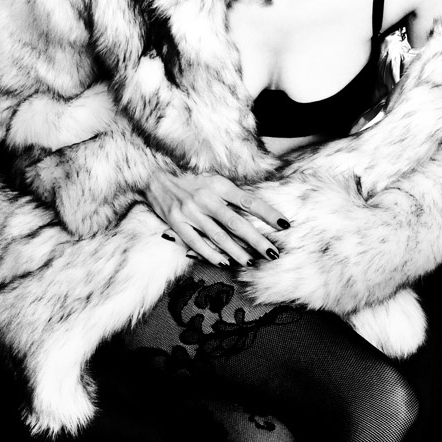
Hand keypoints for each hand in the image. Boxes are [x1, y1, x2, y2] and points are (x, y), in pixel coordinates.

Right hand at [145, 168, 288, 264]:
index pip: (249, 201)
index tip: (284, 225)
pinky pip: (197, 243)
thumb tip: (257, 214)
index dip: (268, 213)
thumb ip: (232, 196)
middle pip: (236, 223)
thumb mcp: (214, 181)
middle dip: (257, 240)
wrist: (156, 179)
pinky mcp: (177, 224)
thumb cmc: (192, 181)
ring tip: (252, 262)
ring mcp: (191, 212)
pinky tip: (225, 262)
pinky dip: (212, 254)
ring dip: (237, 251)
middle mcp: (206, 199)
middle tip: (273, 253)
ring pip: (218, 237)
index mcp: (219, 185)